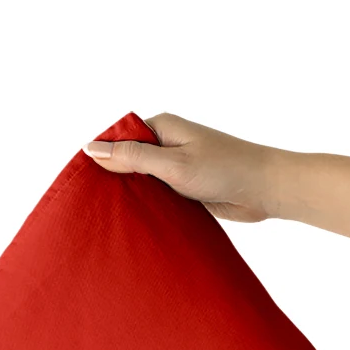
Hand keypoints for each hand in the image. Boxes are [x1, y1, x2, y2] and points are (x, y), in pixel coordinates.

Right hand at [83, 113, 281, 223]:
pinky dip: (150, 207)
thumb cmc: (225, 169)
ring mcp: (176, 167)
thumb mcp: (172, 164)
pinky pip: (159, 197)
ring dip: (134, 197)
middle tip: (96, 205)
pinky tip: (138, 222)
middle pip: (128, 160)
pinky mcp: (185, 188)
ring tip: (113, 217)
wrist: (264, 189)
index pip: (119, 138)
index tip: (84, 181)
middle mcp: (167, 144)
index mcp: (162, 127)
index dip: (102, 157)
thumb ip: (133, 158)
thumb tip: (92, 149)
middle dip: (115, 180)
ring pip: (143, 182)